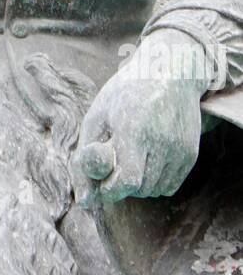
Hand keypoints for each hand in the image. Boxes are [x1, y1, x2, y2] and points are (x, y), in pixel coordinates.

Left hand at [74, 29, 211, 203]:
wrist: (168, 72)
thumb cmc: (124, 95)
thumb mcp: (96, 117)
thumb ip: (86, 160)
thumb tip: (84, 202)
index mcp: (134, 129)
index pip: (127, 181)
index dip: (111, 187)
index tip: (103, 176)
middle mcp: (162, 141)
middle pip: (140, 189)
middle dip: (122, 184)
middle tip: (117, 160)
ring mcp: (180, 149)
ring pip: (154, 191)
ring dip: (138, 184)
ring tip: (132, 155)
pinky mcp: (190, 154)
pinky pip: (170, 186)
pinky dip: (155, 181)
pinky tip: (148, 157)